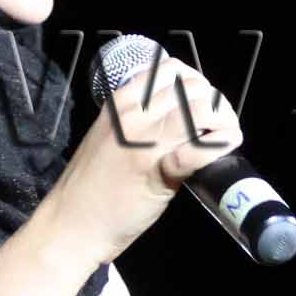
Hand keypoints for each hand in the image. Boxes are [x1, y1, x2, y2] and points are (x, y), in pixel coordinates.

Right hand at [40, 56, 246, 265]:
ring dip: (223, 121)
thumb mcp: (111, 137)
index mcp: (120, 102)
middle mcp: (133, 114)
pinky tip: (222, 152)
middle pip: (193, 87)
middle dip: (216, 103)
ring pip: (202, 109)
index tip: (203, 104)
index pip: (171, 70)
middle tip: (220, 126)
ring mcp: (146, 140)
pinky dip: (220, 146)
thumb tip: (181, 112)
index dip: (197, 83)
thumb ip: (141, 120)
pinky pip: (201, 147)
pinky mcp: (159, 170)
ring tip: (223, 138)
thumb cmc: (91, 186)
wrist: (71, 224)